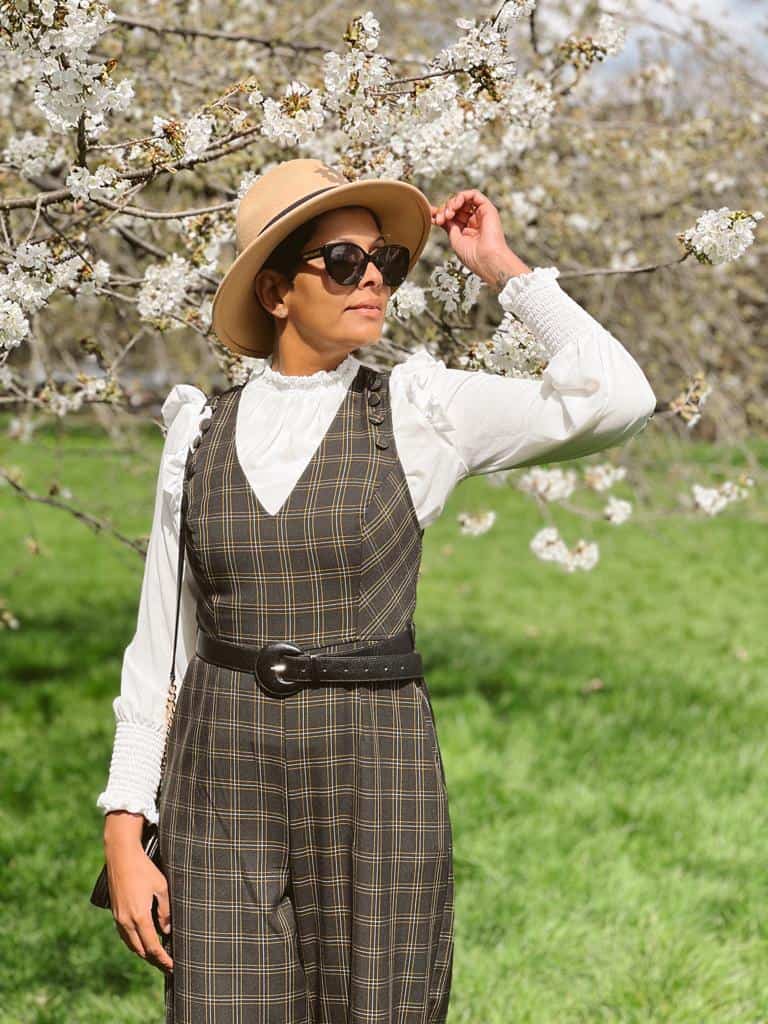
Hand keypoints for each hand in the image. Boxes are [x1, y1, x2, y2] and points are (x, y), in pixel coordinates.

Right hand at [106, 843, 173, 974]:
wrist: (121, 856)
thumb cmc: (144, 869)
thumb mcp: (161, 887)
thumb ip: (165, 911)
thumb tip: (167, 930)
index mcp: (138, 917)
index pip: (152, 947)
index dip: (163, 958)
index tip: (173, 966)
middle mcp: (126, 921)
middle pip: (140, 950)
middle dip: (154, 960)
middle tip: (167, 966)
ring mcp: (118, 918)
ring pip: (131, 944)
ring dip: (144, 953)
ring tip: (157, 957)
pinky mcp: (115, 913)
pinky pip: (125, 936)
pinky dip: (135, 943)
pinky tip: (143, 941)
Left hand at [429, 189, 530, 287]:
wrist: (486, 259)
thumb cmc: (472, 256)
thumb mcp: (454, 238)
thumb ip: (448, 225)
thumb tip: (437, 215)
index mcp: (466, 230)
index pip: (452, 215)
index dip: (441, 213)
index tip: (432, 216)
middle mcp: (474, 221)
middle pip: (456, 206)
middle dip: (444, 209)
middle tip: (440, 219)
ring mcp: (481, 215)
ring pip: (463, 199)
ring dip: (452, 203)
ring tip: (449, 214)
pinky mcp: (488, 208)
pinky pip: (474, 194)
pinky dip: (462, 196)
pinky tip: (456, 205)